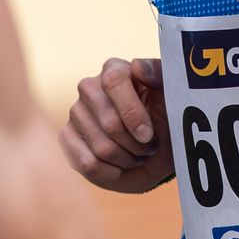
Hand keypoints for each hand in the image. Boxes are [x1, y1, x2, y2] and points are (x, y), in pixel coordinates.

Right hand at [60, 58, 174, 191]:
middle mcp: (90, 87)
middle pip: (109, 122)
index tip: (148, 134)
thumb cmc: (165, 121)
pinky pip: (88, 164)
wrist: (155, 154)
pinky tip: (119, 166)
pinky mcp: (66, 137)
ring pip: (102, 148)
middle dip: (136, 144)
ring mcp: (75, 112)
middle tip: (149, 147)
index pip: (113, 82)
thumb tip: (137, 66)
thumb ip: (160, 74)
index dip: (132, 112)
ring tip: (136, 154)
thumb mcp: (172, 96)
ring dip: (128, 159)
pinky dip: (112, 172)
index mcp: (115, 70)